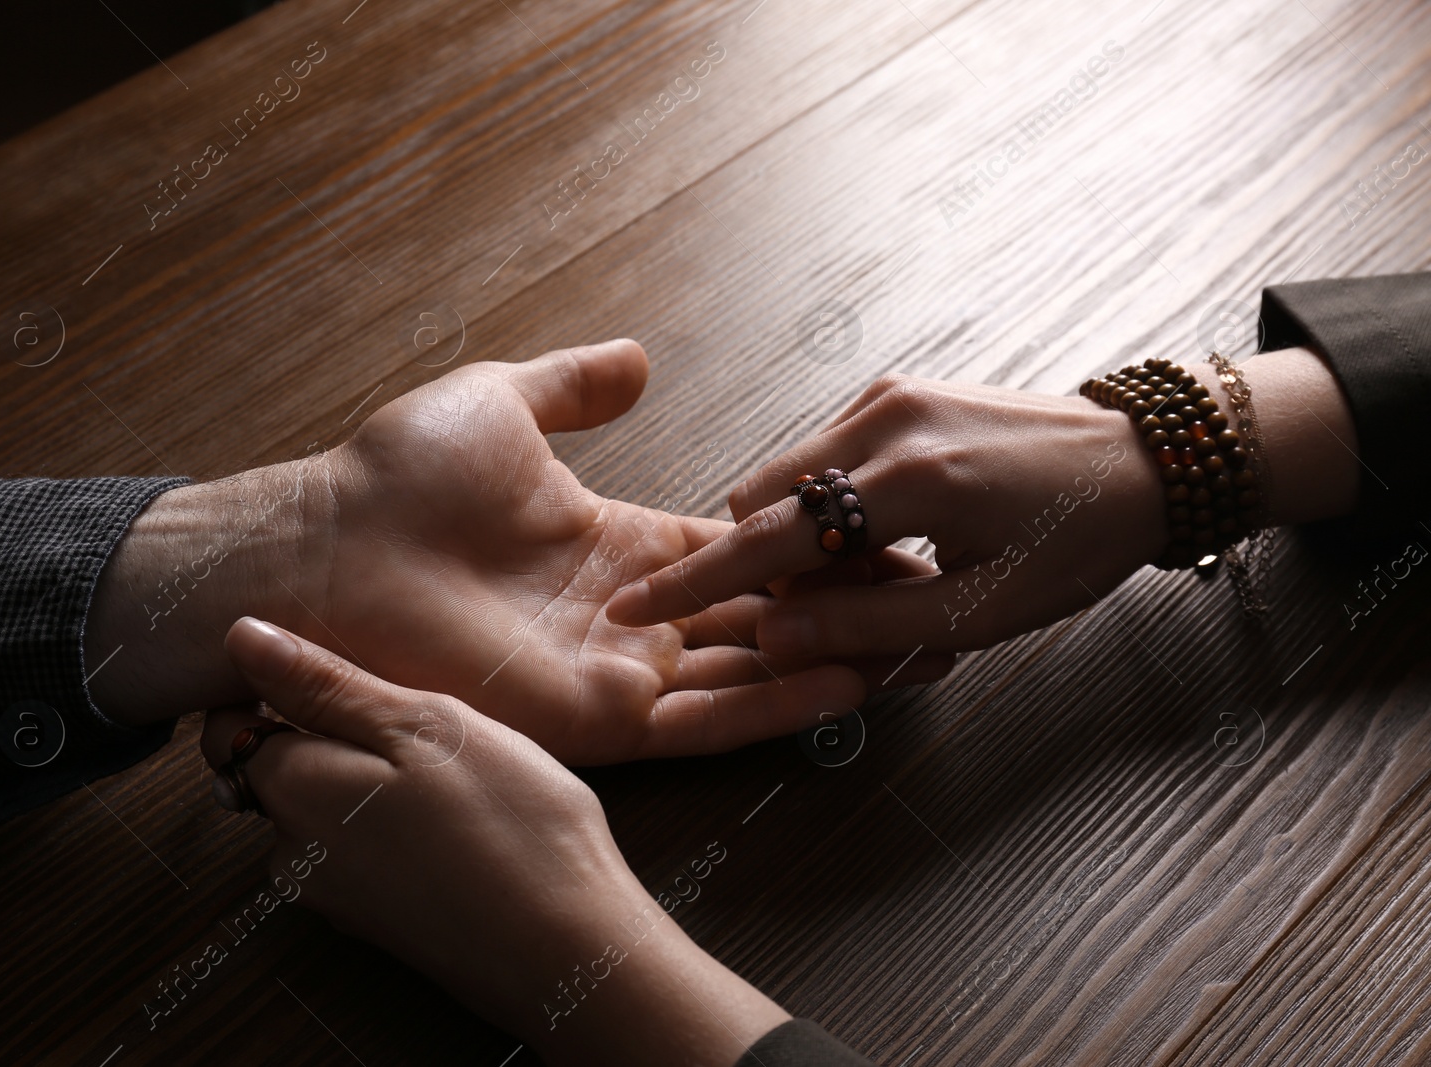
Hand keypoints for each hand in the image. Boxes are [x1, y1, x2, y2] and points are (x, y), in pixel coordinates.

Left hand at [89, 340, 949, 756]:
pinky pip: (705, 718)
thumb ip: (574, 386)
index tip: (880, 530)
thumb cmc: (397, 479)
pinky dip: (778, 703)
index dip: (802, 544)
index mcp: (614, 546)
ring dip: (828, 657)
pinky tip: (851, 679)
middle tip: (930, 593)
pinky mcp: (598, 716)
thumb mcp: (501, 404)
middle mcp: (628, 615)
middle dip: (836, 607)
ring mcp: (617, 670)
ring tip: (920, 643)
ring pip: (747, 673)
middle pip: (756, 615)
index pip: (731, 552)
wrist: (329, 549)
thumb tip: (640, 359)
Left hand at [201, 617, 790, 1066]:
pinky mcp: (376, 919)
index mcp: (293, 790)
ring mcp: (334, 894)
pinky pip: (365, 847)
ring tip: (455, 775)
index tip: (357, 680)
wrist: (566, 949)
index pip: (233, 723)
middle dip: (337, 735)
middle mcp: (293, 850)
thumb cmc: (507, 824)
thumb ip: (326, 684)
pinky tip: (462, 821)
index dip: (283, 688)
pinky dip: (399, 824)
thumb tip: (239, 636)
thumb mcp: (422, 725)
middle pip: (281, 766)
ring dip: (375, 780)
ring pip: (329, 806)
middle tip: (424, 725)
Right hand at [606, 350, 1361, 658]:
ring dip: (802, 534)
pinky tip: (892, 532)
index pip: (768, 538)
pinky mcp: (895, 388)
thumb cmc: (1079, 539)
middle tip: (836, 609)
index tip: (633, 606)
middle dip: (768, 564)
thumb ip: (872, 624)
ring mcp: (886, 395)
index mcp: (909, 480)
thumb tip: (773, 633)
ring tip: (884, 572)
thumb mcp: (987, 610)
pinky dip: (829, 502)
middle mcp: (883, 421)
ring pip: (788, 476)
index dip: (695, 581)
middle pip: (761, 500)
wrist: (1148, 456)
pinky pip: (822, 454)